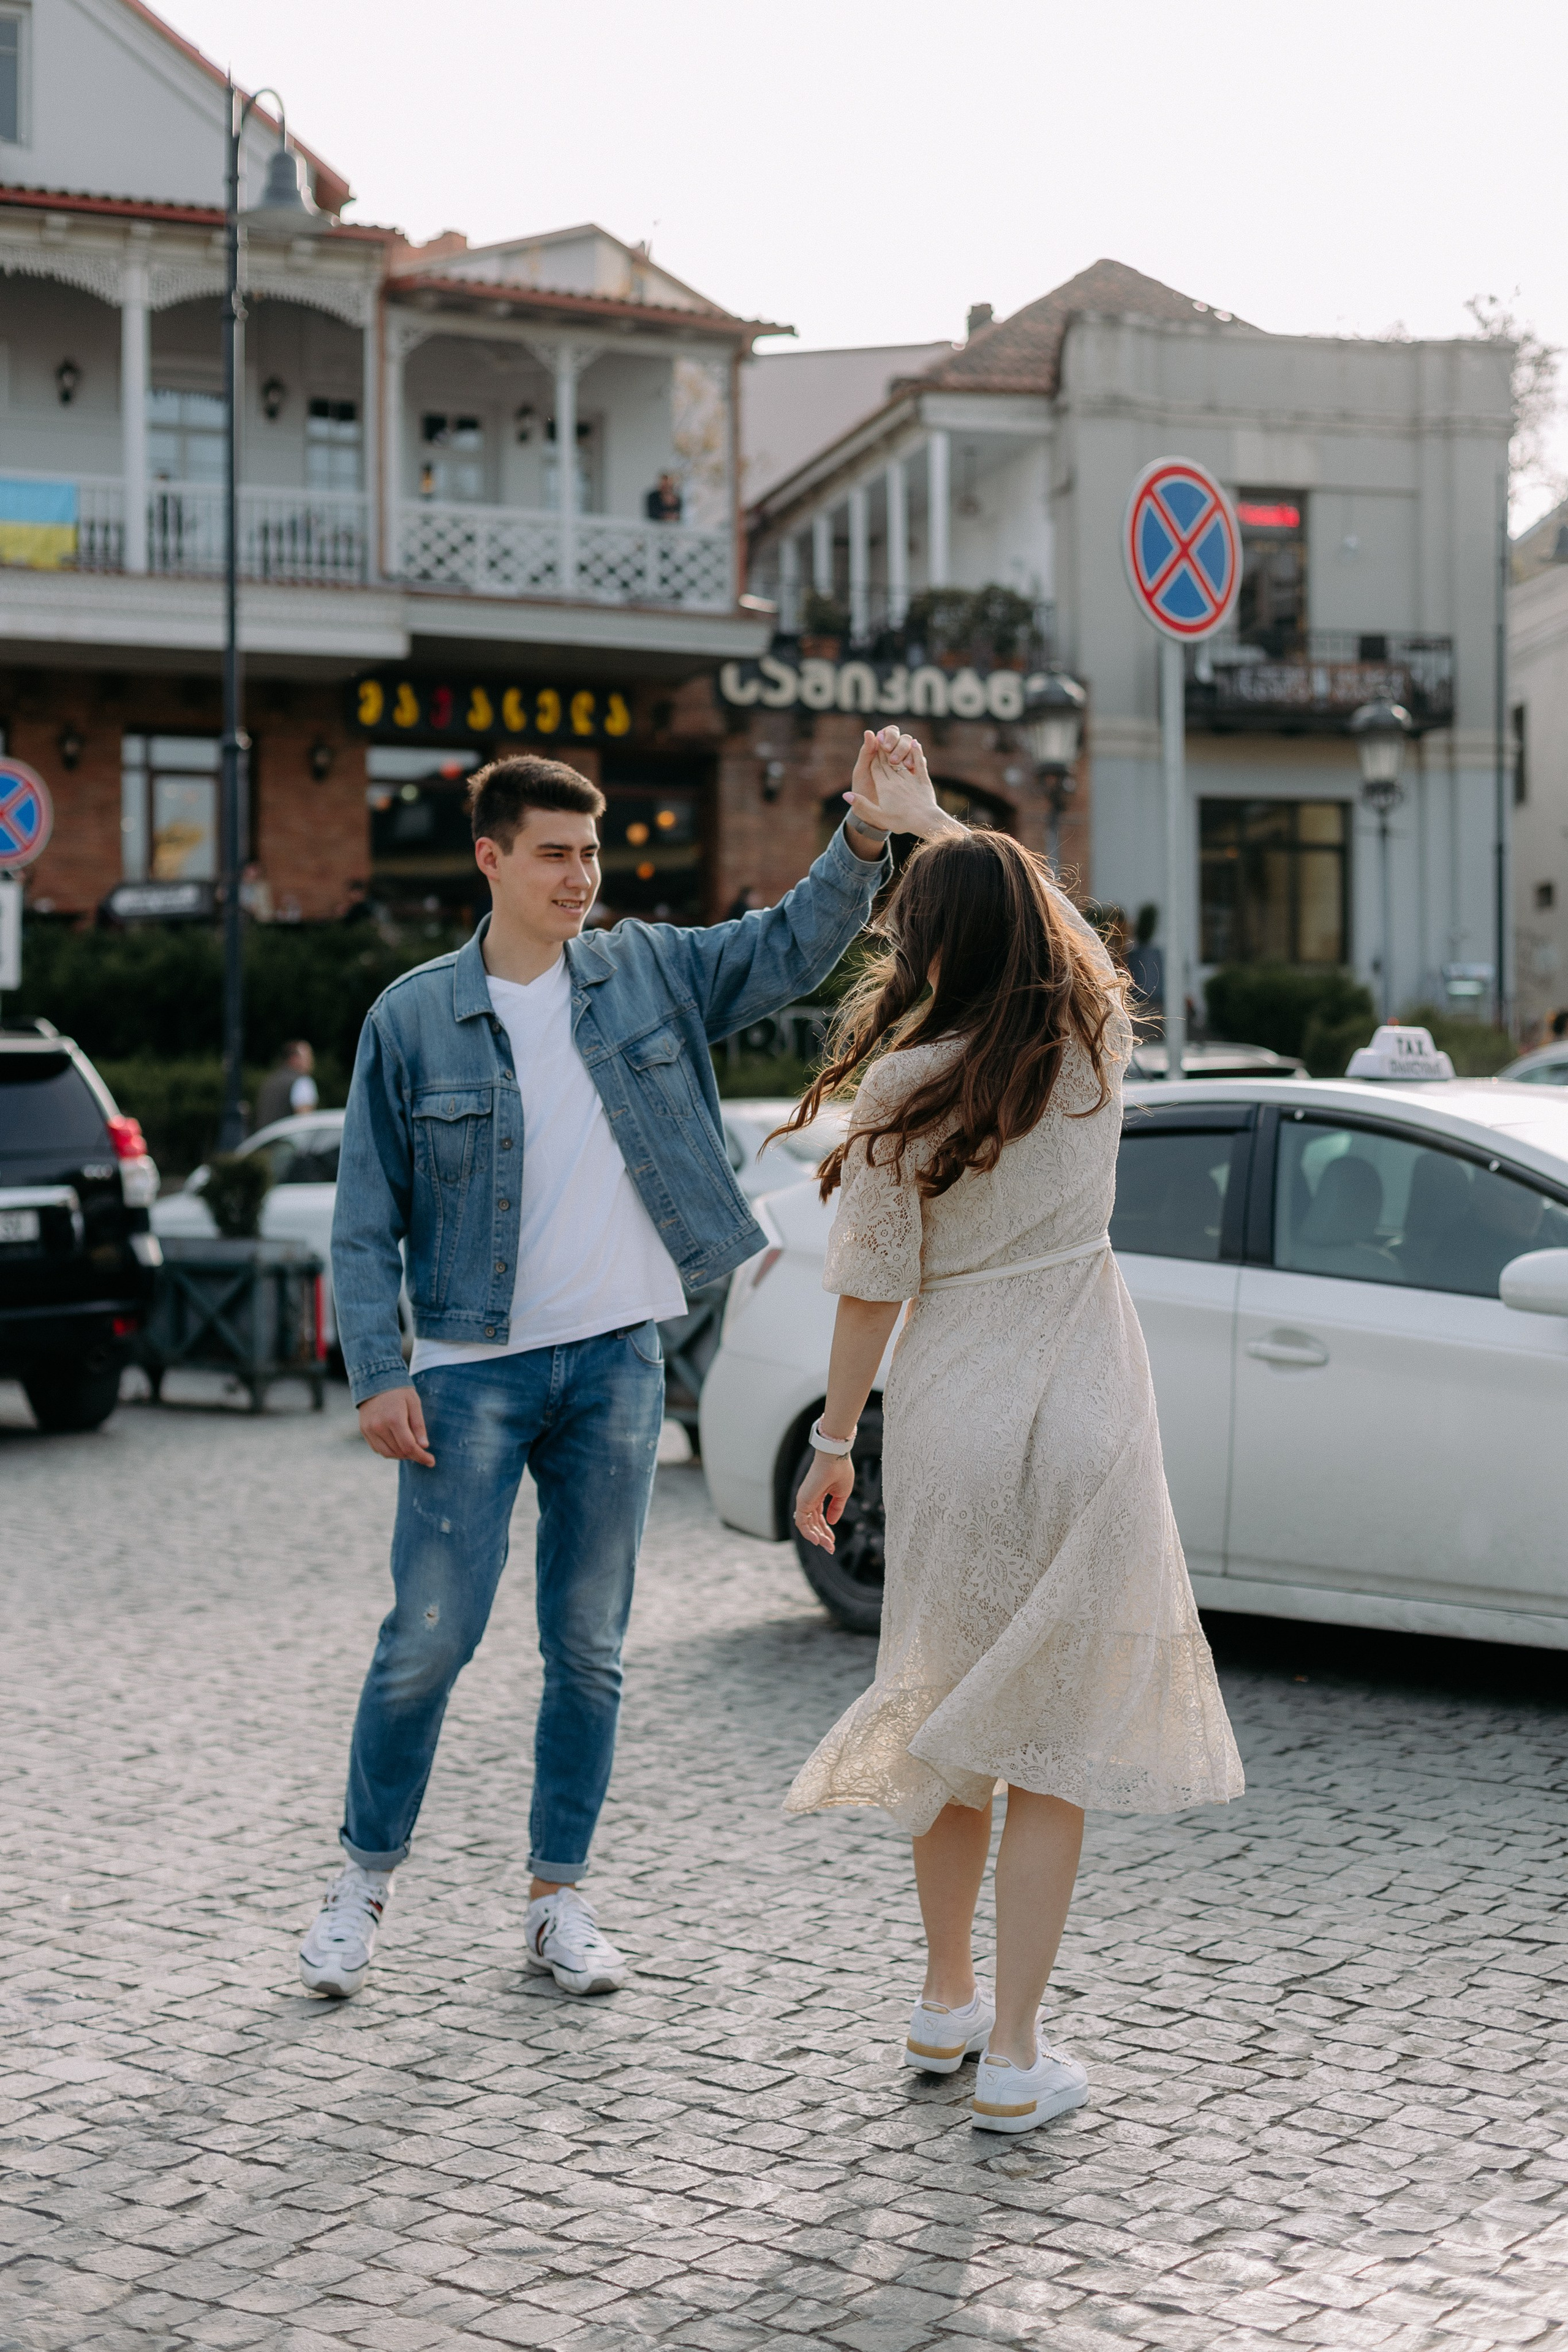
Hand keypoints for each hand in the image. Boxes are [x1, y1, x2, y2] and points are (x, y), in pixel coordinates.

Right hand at [358, 1385, 434, 1466]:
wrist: (375, 1379)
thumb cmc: (399, 1390)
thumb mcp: (414, 1403)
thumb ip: (419, 1425)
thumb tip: (424, 1446)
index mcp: (394, 1419)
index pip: (409, 1447)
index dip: (421, 1457)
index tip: (431, 1462)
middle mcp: (379, 1426)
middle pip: (399, 1452)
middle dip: (413, 1456)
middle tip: (423, 1453)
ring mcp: (369, 1429)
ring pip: (387, 1453)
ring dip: (401, 1455)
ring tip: (410, 1449)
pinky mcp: (364, 1430)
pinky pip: (377, 1448)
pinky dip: (389, 1451)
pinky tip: (397, 1444)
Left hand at [794, 1448, 855, 1551]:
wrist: (836, 1458)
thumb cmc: (840, 1471)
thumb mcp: (842, 1494)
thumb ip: (836, 1508)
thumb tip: (832, 1522)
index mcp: (817, 1496)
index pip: (818, 1518)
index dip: (825, 1531)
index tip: (832, 1541)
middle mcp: (809, 1499)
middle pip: (813, 1524)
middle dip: (822, 1537)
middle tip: (831, 1548)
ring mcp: (804, 1500)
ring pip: (807, 1525)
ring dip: (817, 1537)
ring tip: (827, 1546)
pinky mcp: (802, 1501)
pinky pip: (801, 1522)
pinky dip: (808, 1533)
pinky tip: (817, 1541)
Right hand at [844, 727, 964, 844]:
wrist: (925, 822)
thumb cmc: (901, 821)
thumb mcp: (878, 815)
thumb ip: (862, 804)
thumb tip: (845, 795)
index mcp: (884, 788)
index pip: (876, 769)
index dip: (872, 758)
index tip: (870, 748)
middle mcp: (896, 780)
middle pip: (886, 762)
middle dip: (881, 750)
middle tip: (878, 739)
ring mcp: (910, 779)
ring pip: (900, 761)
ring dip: (895, 749)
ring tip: (890, 741)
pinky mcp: (923, 781)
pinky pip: (919, 763)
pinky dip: (917, 752)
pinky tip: (915, 743)